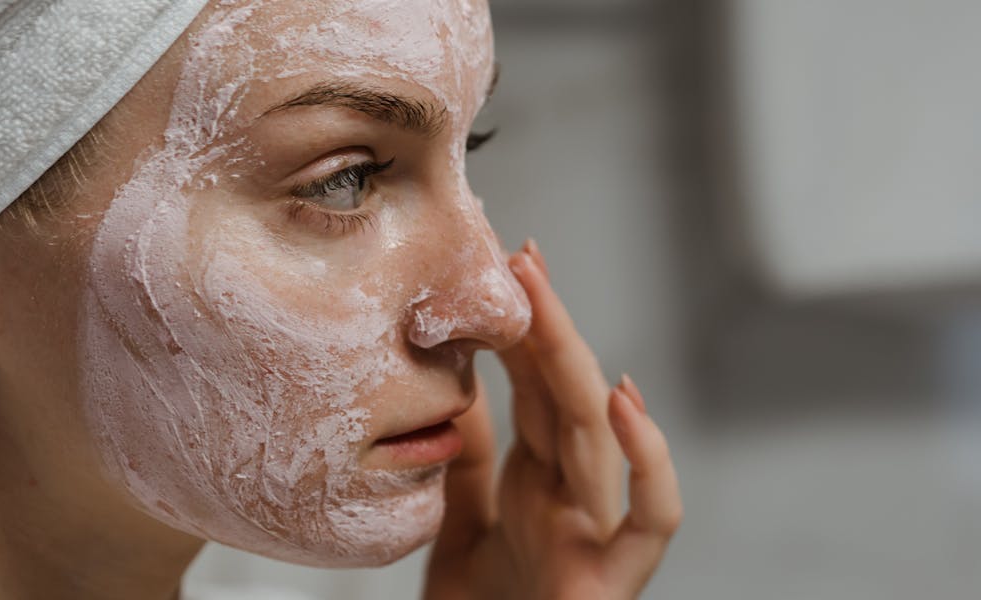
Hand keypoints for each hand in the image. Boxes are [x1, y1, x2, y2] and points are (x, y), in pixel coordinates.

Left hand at [424, 240, 682, 599]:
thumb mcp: (459, 522)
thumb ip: (468, 460)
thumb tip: (457, 384)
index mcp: (537, 479)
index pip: (535, 387)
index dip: (526, 328)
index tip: (507, 267)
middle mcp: (572, 495)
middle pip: (564, 397)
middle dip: (548, 326)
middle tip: (523, 260)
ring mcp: (595, 533)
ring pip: (598, 437)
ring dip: (574, 363)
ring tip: (542, 300)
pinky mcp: (611, 580)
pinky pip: (651, 522)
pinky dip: (649, 463)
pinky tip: (622, 402)